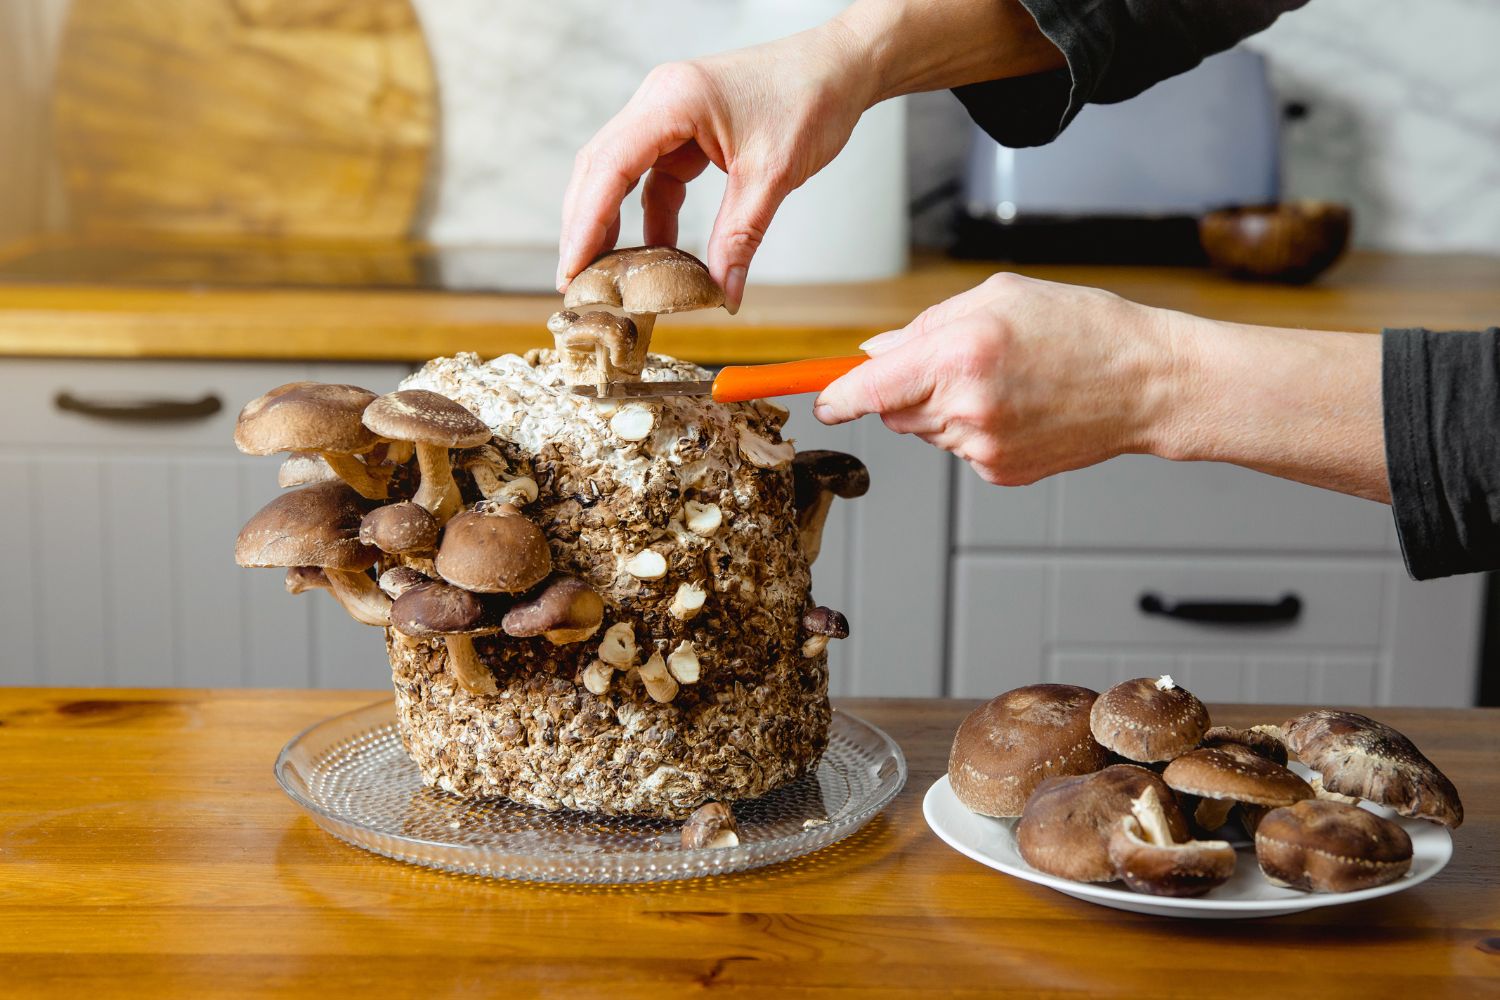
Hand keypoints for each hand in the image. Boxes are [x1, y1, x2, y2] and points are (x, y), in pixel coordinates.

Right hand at [556, 0, 1064, 309]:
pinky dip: (650, 217)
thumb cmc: (811, 100)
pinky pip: (654, 178)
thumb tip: (723, 296)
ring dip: (613, 224)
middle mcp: (660, 101)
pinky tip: (656, 255)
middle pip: (600, 169)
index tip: (571, 269)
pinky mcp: (685, 132)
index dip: (585, 222)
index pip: (609, 166)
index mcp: (672, 101)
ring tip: (606, 276)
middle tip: (577, 283)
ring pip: (622, 175)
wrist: (842, 68)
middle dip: (586, 226)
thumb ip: (740, 238)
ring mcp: (669, 115)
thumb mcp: (773, 177)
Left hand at [814, 272, 1389, 501]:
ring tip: (1002, 381)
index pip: (867, 388)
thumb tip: (874, 352)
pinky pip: (960, 448)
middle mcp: (963, 406)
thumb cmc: (1081, 327)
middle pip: (892, 409)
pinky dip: (974, 428)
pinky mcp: (1000, 471)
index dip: (835, 394)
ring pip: (925, 429)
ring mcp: (982, 446)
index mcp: (957, 354)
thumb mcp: (997, 297)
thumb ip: (925, 325)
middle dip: (903, 387)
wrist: (1148, 382)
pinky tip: (1019, 407)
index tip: (817, 398)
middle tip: (953, 361)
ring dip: (941, 406)